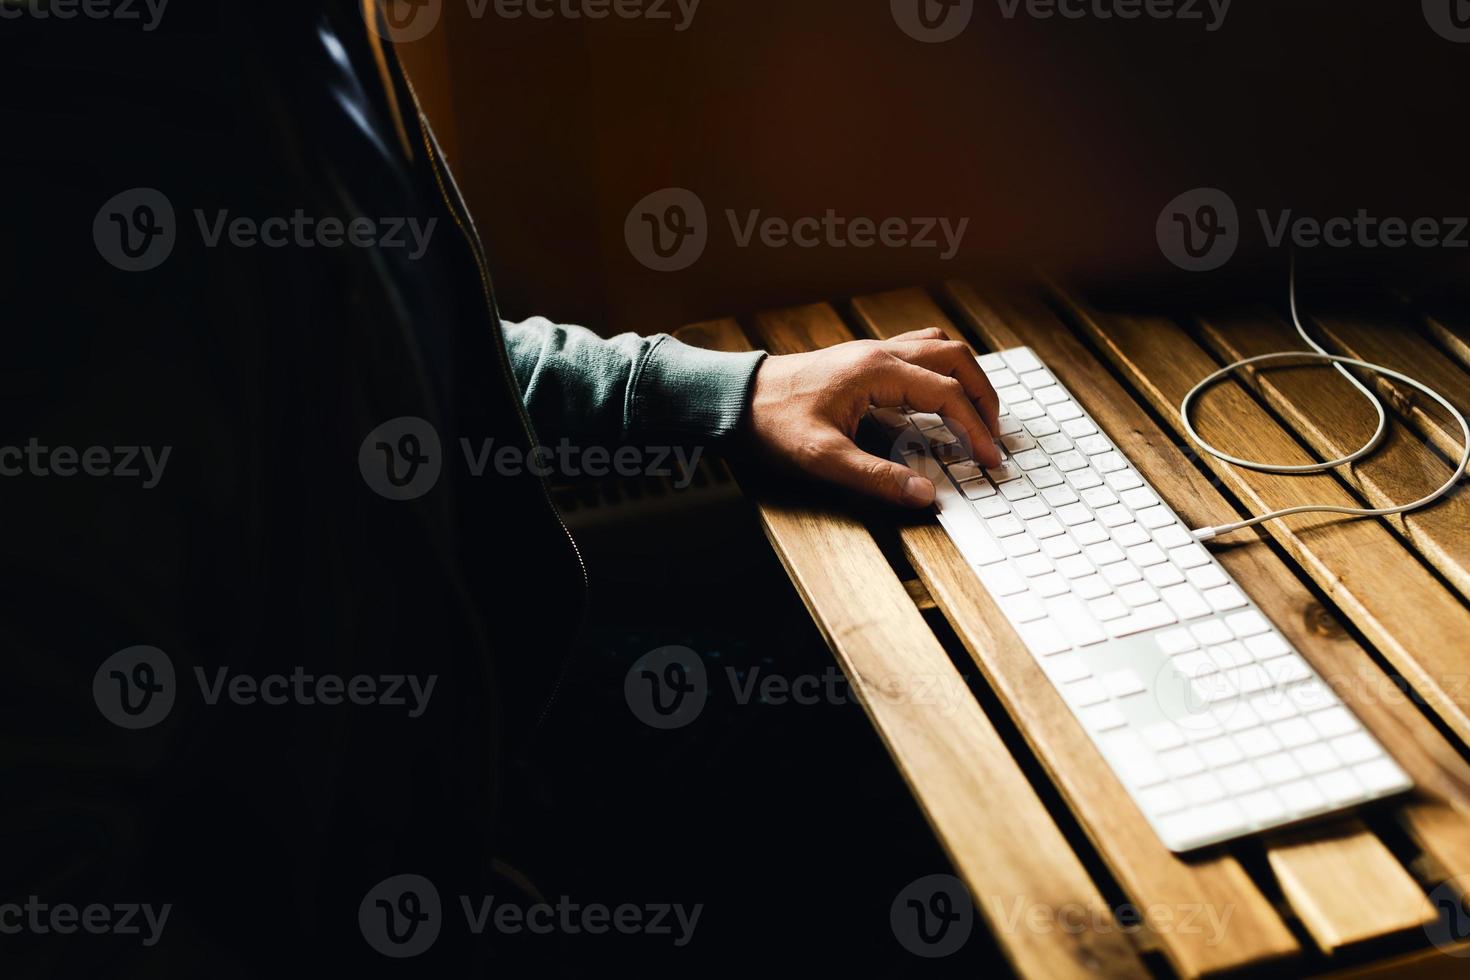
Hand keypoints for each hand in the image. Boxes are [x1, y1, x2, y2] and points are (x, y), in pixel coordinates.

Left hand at [744, 327, 1000, 507]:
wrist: (736, 398)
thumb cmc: (772, 423)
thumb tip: (925, 494)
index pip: (948, 394)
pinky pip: (918, 350)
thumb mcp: (822, 458)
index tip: (990, 459)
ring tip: (977, 414)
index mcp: (877, 371)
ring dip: (966, 377)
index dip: (976, 429)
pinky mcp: (862, 359)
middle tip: (995, 436)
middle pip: (956, 360)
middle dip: (983, 397)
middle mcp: (880, 353)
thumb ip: (876, 477)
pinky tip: (938, 396)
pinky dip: (941, 369)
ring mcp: (872, 352)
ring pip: (940, 348)